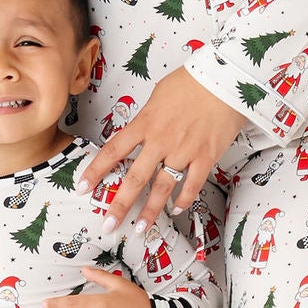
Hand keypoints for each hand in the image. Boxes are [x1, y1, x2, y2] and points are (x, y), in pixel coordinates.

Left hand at [82, 67, 242, 225]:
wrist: (224, 79)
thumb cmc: (192, 80)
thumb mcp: (158, 94)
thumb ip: (148, 117)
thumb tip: (141, 129)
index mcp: (144, 123)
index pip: (113, 151)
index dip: (96, 171)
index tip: (83, 187)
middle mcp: (160, 141)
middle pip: (134, 179)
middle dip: (119, 205)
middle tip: (108, 224)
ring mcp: (183, 151)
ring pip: (162, 188)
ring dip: (150, 211)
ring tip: (139, 228)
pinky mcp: (206, 156)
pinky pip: (192, 185)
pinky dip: (184, 200)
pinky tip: (176, 210)